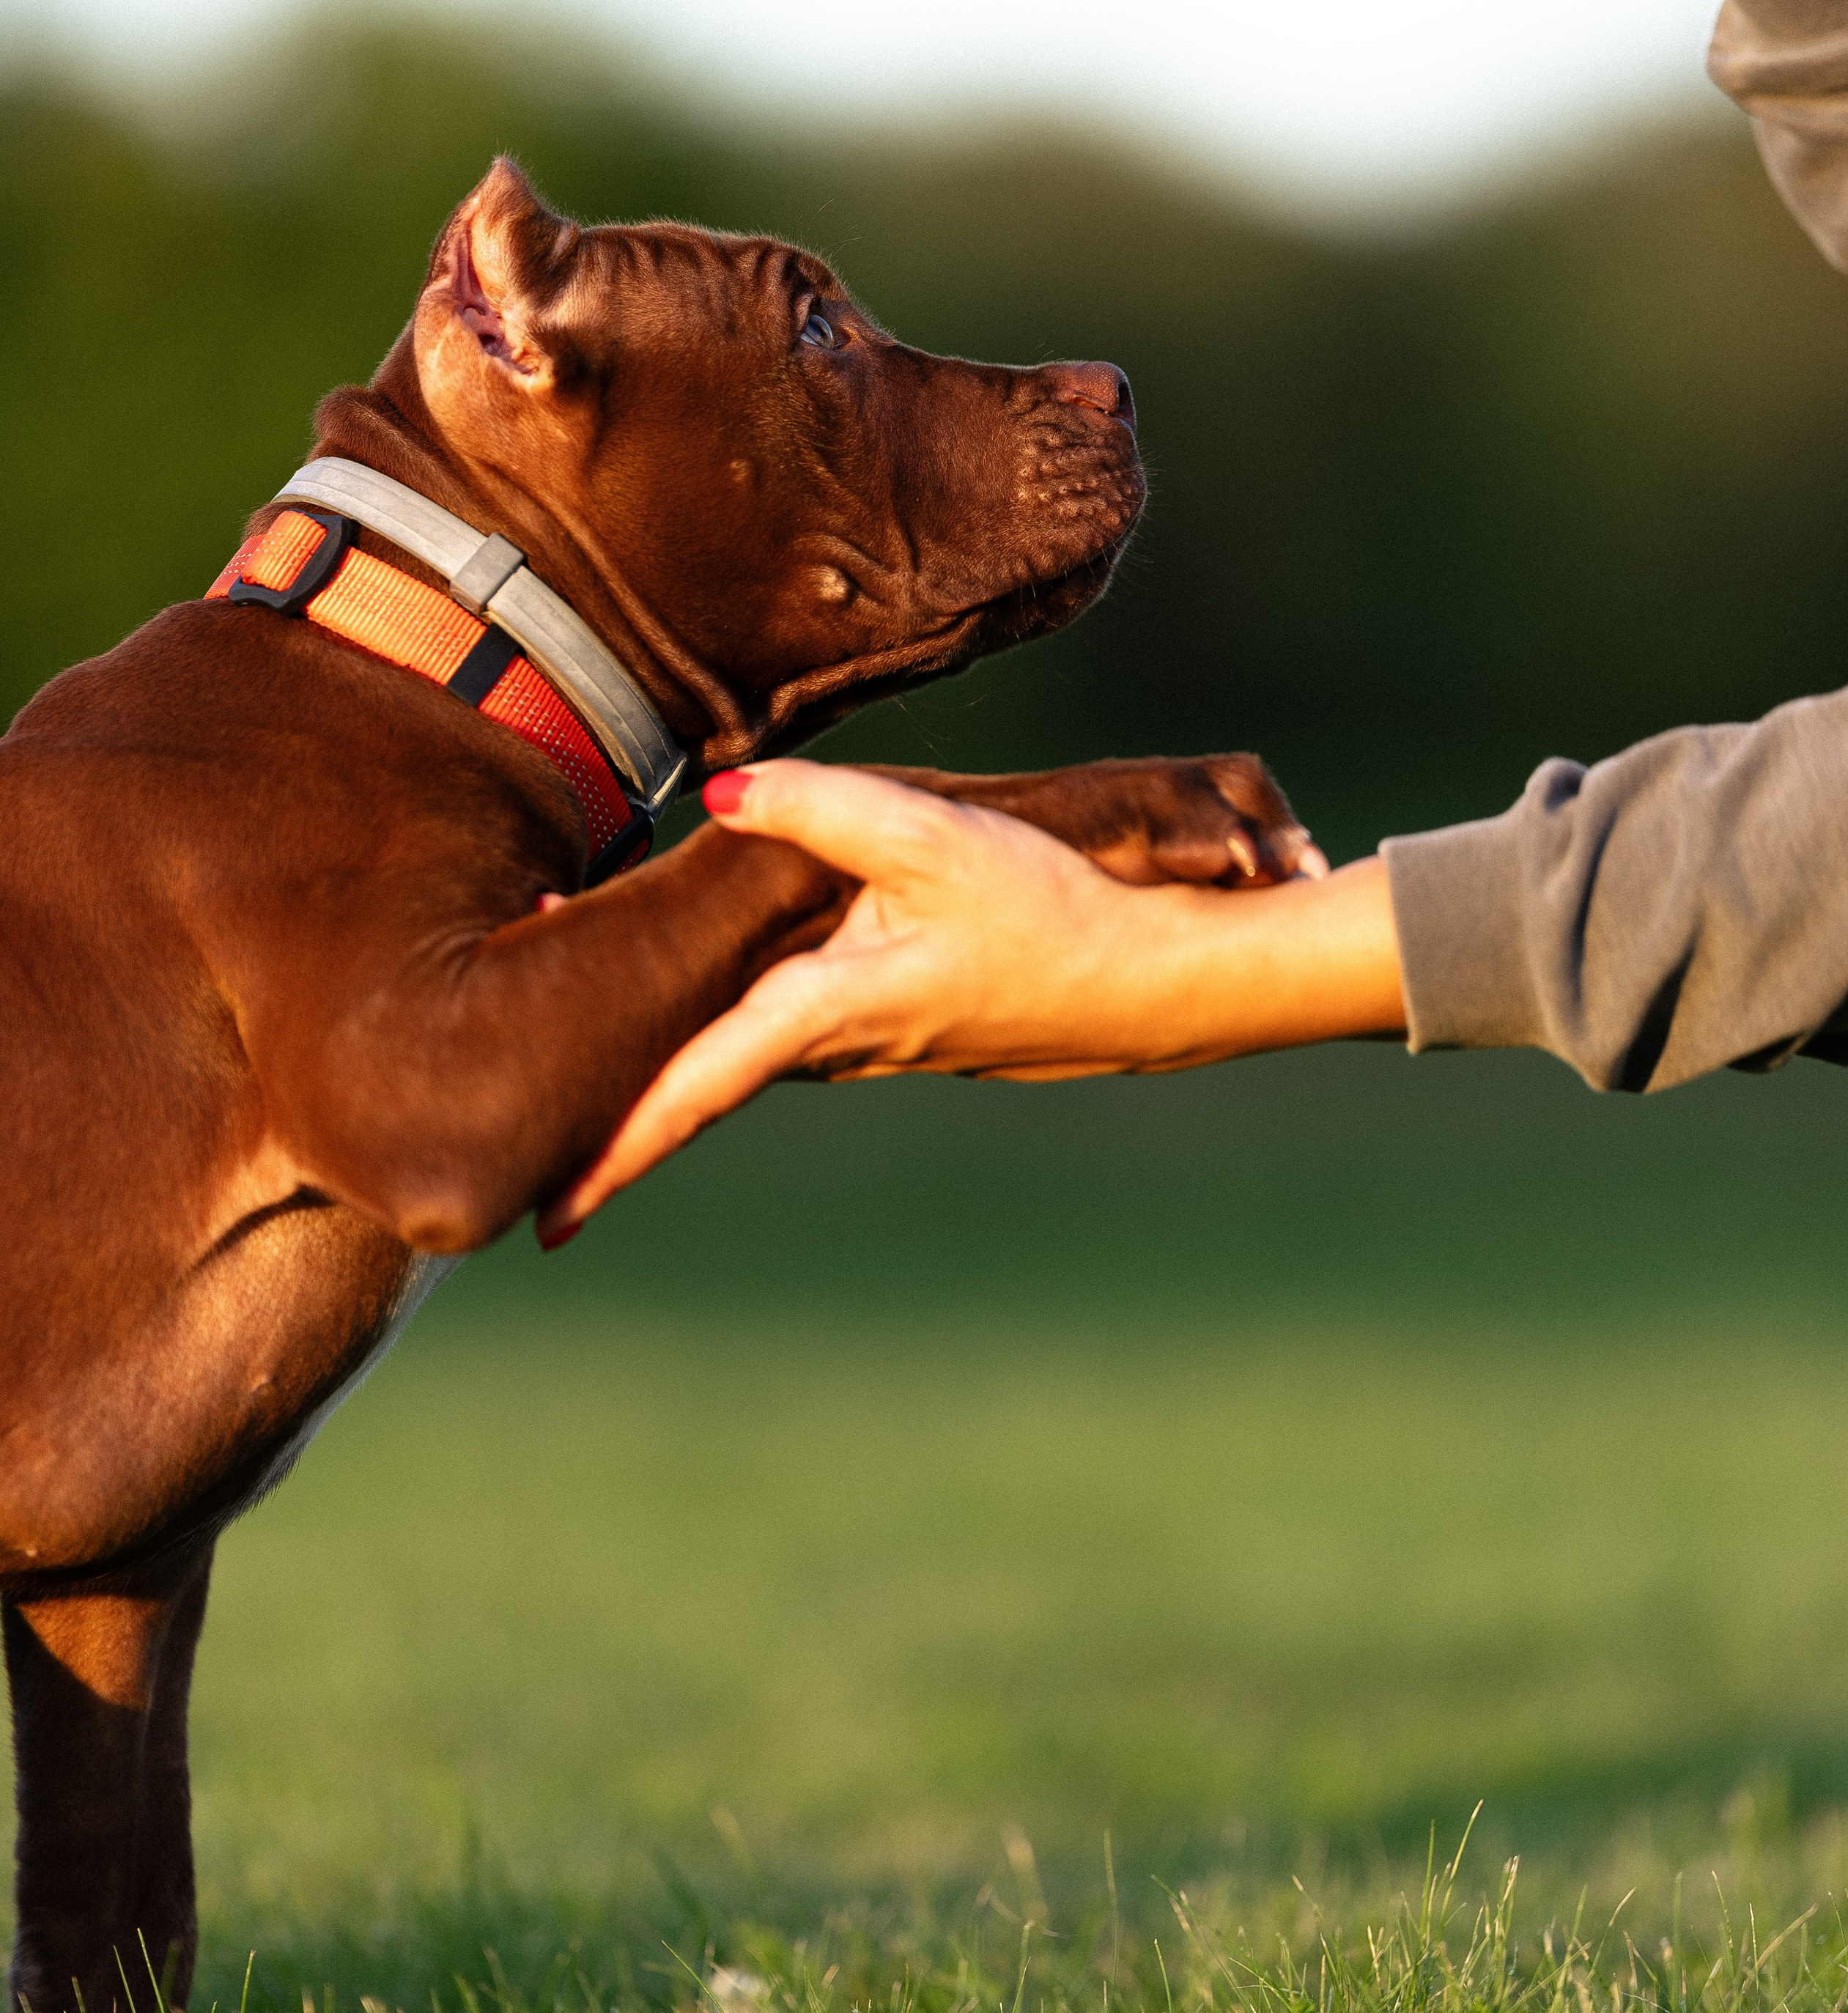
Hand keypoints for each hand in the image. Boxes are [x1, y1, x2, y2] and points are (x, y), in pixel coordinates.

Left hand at [538, 762, 1403, 1235]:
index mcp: (834, 1011)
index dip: (618, 1144)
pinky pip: (782, 1030)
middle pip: (699, 1082)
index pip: (700, 1085)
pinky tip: (691, 985)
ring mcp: (867, 1042)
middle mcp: (840, 1044)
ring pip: (739, 1053)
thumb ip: (826, 812)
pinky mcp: (894, 1022)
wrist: (1162, 982)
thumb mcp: (940, 841)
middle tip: (520, 1159)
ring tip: (572, 1042)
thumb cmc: (1060, 912)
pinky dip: (722, 1023)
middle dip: (610, 1112)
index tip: (550, 1216)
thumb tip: (717, 796)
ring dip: (662, 1059)